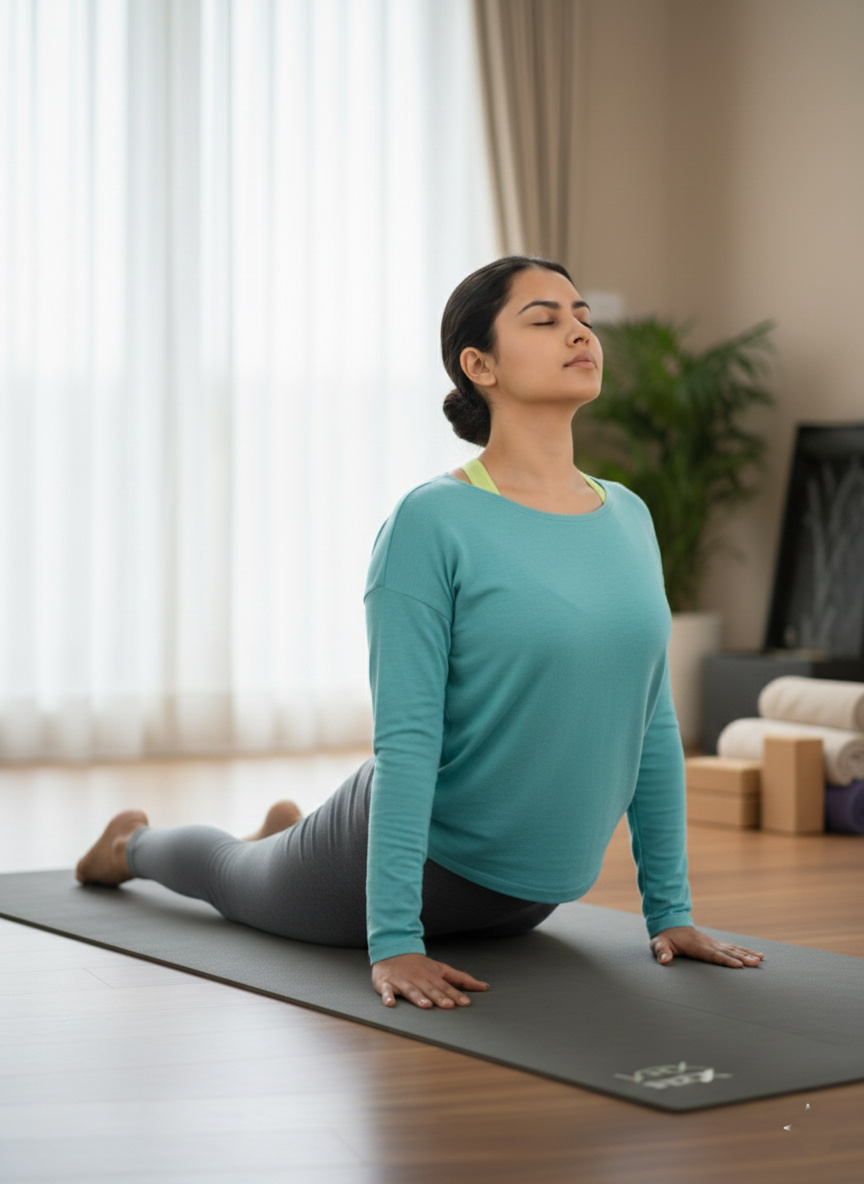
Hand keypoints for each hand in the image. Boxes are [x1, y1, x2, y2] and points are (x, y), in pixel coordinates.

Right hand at [371, 952, 488, 1009]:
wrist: (393, 950)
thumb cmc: (420, 965)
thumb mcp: (441, 969)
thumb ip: (462, 979)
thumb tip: (484, 987)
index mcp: (432, 976)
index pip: (446, 987)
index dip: (455, 995)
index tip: (465, 1003)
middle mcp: (419, 979)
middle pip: (430, 990)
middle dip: (439, 997)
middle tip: (448, 1006)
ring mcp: (402, 981)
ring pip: (411, 991)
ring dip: (418, 998)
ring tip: (426, 1006)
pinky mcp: (387, 984)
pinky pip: (387, 991)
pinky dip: (388, 997)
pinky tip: (391, 1004)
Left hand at [651, 926, 763, 968]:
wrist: (670, 924)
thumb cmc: (665, 938)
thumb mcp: (659, 944)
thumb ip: (661, 952)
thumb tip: (664, 960)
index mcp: (696, 946)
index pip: (713, 955)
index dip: (726, 960)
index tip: (739, 965)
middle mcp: (708, 944)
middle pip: (728, 952)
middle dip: (743, 957)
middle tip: (756, 963)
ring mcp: (713, 943)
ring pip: (733, 949)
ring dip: (747, 954)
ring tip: (760, 960)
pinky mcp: (716, 944)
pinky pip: (733, 948)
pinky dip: (745, 951)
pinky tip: (757, 955)